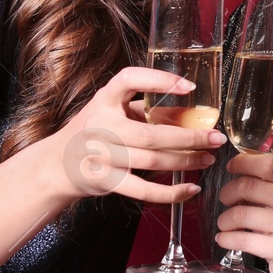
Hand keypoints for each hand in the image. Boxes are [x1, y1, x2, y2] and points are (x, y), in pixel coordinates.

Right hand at [51, 67, 225, 204]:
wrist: (57, 164)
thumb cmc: (93, 131)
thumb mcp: (114, 111)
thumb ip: (146, 109)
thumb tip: (192, 114)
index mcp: (104, 99)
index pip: (129, 79)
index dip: (159, 81)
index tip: (189, 87)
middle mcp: (100, 125)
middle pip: (152, 133)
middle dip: (190, 137)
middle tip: (216, 138)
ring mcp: (101, 155)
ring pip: (152, 161)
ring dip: (186, 161)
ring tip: (208, 159)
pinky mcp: (106, 181)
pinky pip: (143, 190)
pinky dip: (171, 192)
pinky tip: (191, 189)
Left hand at [215, 153, 272, 272]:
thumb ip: (268, 187)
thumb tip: (235, 173)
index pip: (268, 165)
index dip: (243, 162)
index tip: (230, 167)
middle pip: (249, 186)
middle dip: (227, 193)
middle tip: (225, 201)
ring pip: (241, 214)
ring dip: (224, 220)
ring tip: (225, 225)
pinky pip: (243, 240)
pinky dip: (226, 239)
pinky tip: (224, 240)